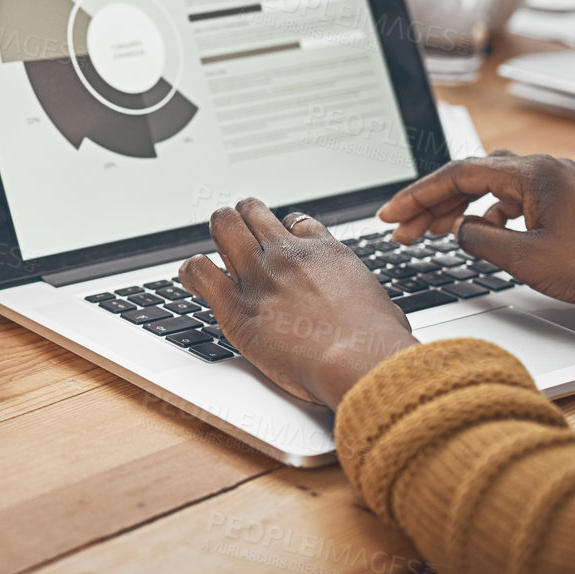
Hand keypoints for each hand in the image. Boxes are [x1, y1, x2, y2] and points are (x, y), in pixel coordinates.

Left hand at [180, 199, 417, 409]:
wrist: (360, 361)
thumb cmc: (377, 344)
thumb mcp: (382, 306)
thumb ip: (363, 299)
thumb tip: (372, 312)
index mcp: (326, 252)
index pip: (296, 223)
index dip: (285, 232)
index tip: (282, 245)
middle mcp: (288, 255)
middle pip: (252, 212)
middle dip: (243, 218)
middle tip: (238, 234)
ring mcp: (259, 275)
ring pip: (224, 225)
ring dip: (218, 232)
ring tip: (216, 247)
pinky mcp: (235, 305)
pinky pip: (199, 269)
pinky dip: (192, 270)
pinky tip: (193, 278)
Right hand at [378, 151, 574, 316]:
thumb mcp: (525, 259)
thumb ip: (480, 239)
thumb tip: (457, 230)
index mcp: (533, 174)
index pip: (459, 175)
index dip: (418, 196)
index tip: (392, 214)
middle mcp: (544, 170)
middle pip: (471, 178)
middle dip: (432, 204)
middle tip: (402, 229)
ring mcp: (556, 184)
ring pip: (491, 189)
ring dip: (457, 209)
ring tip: (429, 232)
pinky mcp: (564, 201)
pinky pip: (513, 200)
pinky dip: (487, 216)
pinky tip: (476, 234)